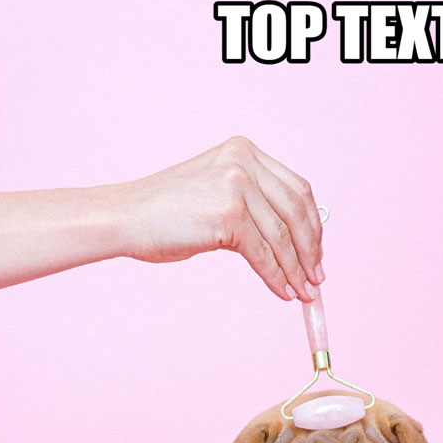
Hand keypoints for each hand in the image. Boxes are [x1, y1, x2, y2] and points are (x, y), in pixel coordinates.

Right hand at [121, 136, 324, 301]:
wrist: (126, 218)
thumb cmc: (165, 213)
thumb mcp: (216, 194)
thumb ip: (252, 207)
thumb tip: (291, 244)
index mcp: (244, 151)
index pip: (296, 189)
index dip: (312, 224)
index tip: (315, 251)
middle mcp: (244, 162)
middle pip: (297, 211)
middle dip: (310, 250)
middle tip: (316, 277)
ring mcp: (237, 185)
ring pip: (282, 237)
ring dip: (297, 270)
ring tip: (303, 291)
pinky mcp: (229, 215)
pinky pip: (263, 255)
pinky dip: (276, 277)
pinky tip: (283, 291)